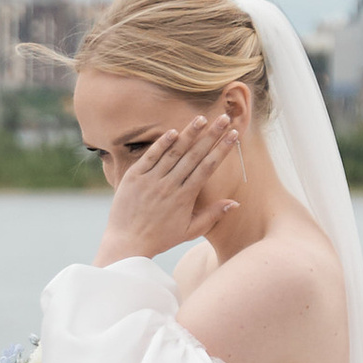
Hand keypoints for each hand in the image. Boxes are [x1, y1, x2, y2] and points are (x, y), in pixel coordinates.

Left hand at [96, 113, 242, 266]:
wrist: (127, 244)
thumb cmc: (160, 238)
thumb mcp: (189, 230)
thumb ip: (212, 215)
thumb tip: (235, 203)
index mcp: (185, 197)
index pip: (208, 167)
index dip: (222, 149)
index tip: (234, 134)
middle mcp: (170, 185)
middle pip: (194, 155)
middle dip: (212, 135)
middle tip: (225, 118)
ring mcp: (151, 180)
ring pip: (174, 152)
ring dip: (189, 134)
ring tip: (202, 118)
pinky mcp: (134, 177)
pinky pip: (150, 157)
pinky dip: (161, 144)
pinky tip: (173, 132)